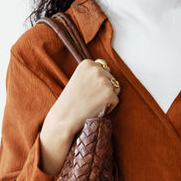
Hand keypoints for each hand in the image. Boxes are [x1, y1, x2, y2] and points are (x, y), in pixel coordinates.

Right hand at [39, 59, 119, 174]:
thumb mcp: (78, 78)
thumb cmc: (70, 100)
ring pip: (115, 89)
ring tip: (93, 103)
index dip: (98, 82)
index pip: (104, 68)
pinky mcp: (109, 94)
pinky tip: (96, 109)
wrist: (65, 117)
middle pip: (111, 78)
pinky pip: (116, 100)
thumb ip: (92, 73)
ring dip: (108, 97)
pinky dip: (109, 107)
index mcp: (88, 63)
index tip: (88, 90)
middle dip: (105, 89)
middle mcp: (97, 69)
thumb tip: (107, 71)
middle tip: (90, 98)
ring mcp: (104, 81)